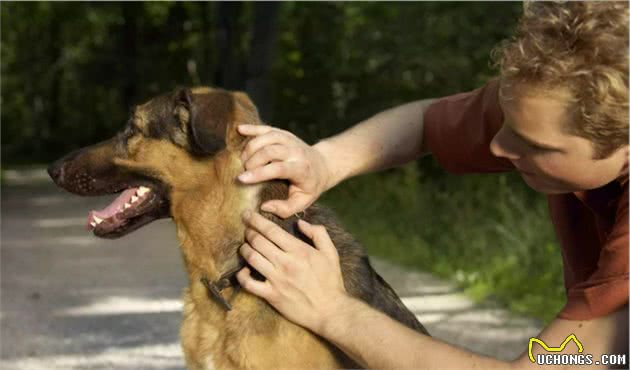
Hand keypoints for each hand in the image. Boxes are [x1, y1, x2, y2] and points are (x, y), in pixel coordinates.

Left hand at [236, 210, 348, 332]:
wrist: (330, 310)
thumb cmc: (330, 281)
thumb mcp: (331, 253)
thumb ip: (318, 233)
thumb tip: (300, 222)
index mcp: (299, 250)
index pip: (271, 230)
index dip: (256, 220)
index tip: (248, 215)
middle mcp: (285, 263)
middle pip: (258, 241)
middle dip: (249, 232)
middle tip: (246, 229)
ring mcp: (276, 279)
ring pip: (252, 258)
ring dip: (244, 249)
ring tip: (244, 246)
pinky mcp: (271, 295)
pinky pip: (249, 284)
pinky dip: (242, 275)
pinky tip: (244, 270)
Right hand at [237, 125, 331, 217]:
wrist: (323, 166)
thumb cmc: (309, 187)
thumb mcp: (302, 202)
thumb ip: (284, 209)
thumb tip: (264, 207)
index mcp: (302, 169)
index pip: (278, 168)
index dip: (259, 173)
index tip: (242, 179)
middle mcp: (297, 152)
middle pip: (270, 150)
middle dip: (253, 160)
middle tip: (243, 171)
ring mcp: (291, 140)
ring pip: (268, 137)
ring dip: (251, 147)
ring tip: (242, 159)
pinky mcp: (284, 134)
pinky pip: (267, 128)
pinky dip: (253, 128)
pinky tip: (240, 130)